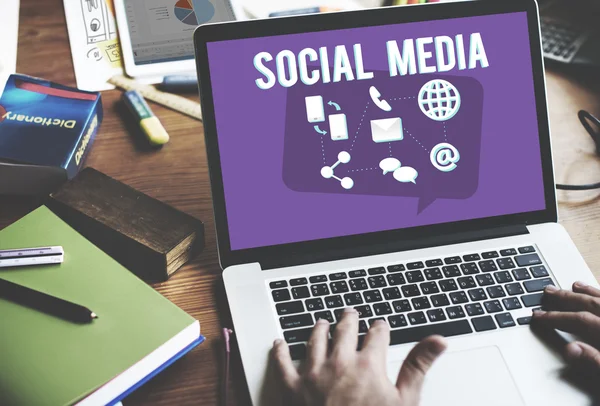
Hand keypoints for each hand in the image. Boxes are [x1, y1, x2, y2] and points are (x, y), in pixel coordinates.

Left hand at [272, 308, 446, 405]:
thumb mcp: (404, 402)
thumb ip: (418, 366)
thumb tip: (438, 340)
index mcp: (368, 364)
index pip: (377, 334)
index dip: (380, 328)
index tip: (381, 326)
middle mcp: (338, 362)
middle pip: (344, 330)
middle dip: (349, 320)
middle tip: (350, 314)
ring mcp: (313, 374)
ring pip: (315, 340)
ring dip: (319, 328)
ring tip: (322, 322)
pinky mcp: (292, 388)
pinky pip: (282, 362)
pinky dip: (280, 350)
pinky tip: (280, 343)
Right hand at [532, 281, 599, 370]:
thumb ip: (595, 361)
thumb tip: (570, 349)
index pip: (580, 320)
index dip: (556, 317)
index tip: (538, 316)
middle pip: (591, 305)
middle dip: (567, 298)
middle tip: (548, 292)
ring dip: (588, 293)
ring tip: (575, 286)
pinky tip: (598, 295)